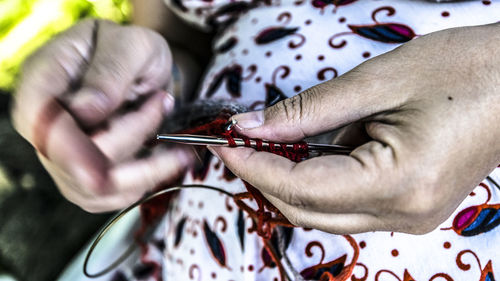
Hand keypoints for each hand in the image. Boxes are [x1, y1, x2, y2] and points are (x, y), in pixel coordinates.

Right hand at [11, 19, 192, 211]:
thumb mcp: (132, 45)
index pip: (38, 124)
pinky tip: (166, 155)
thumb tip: (85, 112)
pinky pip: (111, 196)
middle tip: (162, 101)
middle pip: (72, 162)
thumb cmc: (134, 50)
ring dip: (145, 166)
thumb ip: (109, 72)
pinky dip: (147, 180)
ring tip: (168, 122)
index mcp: (43, 81)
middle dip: (130, 136)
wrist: (144, 68)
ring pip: (95, 189)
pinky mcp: (85, 175)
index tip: (99, 174)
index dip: (67, 153)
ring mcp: (62, 154)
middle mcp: (44, 124)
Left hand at [211, 24, 499, 233]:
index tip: (223, 142)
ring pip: (324, 211)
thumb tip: (252, 127)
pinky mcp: (409, 206)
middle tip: (238, 140)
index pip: (300, 189)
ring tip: (271, 139)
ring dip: (290, 177)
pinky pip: (347, 203)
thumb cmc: (464, 70)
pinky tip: (311, 148)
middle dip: (265, 176)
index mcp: (398, 184)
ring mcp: (408, 216)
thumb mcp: (377, 81)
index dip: (254, 166)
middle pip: (307, 211)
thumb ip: (308, 111)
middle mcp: (403, 214)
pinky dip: (319, 179)